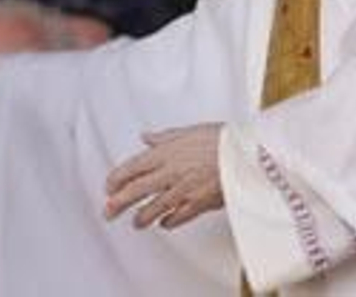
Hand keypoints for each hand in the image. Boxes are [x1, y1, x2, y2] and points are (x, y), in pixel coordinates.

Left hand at [105, 123, 223, 229]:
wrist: (248, 154)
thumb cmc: (221, 140)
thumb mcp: (188, 132)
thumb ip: (164, 138)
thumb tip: (146, 137)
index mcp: (164, 153)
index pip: (131, 168)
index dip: (116, 180)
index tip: (109, 188)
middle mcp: (170, 172)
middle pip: (136, 190)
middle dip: (118, 203)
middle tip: (107, 213)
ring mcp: (184, 190)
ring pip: (155, 207)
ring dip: (142, 217)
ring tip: (135, 223)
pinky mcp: (200, 203)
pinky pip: (179, 216)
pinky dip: (169, 222)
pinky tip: (164, 224)